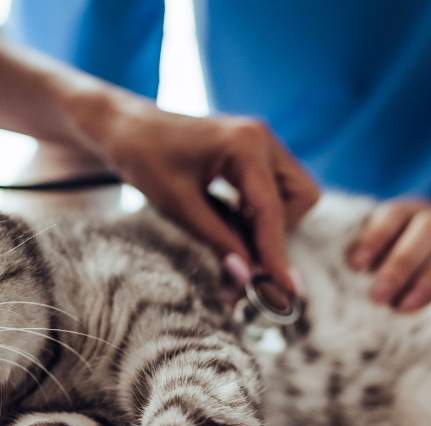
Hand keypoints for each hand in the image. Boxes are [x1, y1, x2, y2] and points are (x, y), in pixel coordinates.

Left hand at [85, 102, 319, 292]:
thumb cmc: (146, 160)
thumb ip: (218, 241)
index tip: (285, 290)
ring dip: (272, 222)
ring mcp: (261, 141)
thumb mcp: (178, 205)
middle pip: (302, 197)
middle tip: (245, 249)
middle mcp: (262, 137)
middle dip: (279, 229)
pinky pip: (276, 188)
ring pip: (294, 194)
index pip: (272, 210)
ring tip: (233, 235)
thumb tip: (247, 278)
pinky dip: (261, 212)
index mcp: (245, 143)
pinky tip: (231, 221)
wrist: (128, 130)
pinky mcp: (255, 152)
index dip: (276, 254)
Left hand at [348, 200, 430, 310]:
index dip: (375, 236)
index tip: (355, 265)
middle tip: (378, 297)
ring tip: (408, 307)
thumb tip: (347, 275)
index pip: (395, 214)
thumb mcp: (408, 240)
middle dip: (400, 264)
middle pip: (425, 230)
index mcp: (417, 211)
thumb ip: (382, 254)